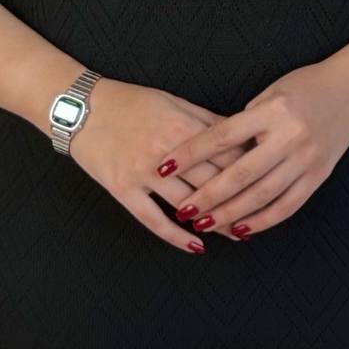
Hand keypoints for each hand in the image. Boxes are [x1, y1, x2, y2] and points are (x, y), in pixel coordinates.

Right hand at [67, 77, 252, 252]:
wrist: (81, 107)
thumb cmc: (130, 102)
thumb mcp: (173, 102)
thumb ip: (207, 121)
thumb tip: (241, 136)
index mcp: (183, 127)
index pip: (226, 155)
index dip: (250, 172)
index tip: (267, 184)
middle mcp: (166, 152)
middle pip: (212, 182)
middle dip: (238, 201)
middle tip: (259, 215)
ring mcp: (142, 173)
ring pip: (187, 204)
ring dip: (213, 221)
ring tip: (234, 233)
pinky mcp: (122, 188)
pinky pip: (153, 219)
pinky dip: (177, 236)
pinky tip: (196, 246)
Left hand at [149, 60, 348, 238]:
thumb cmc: (304, 87)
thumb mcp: (270, 94)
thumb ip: (243, 123)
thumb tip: (210, 153)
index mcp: (272, 111)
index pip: (222, 136)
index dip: (191, 153)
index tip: (164, 166)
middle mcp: (290, 137)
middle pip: (240, 173)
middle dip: (208, 195)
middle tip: (182, 210)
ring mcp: (307, 159)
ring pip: (262, 195)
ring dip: (230, 214)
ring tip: (204, 224)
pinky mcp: (319, 176)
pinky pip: (288, 205)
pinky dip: (263, 220)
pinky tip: (242, 230)